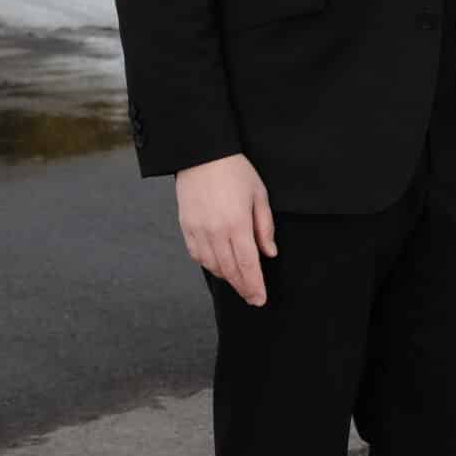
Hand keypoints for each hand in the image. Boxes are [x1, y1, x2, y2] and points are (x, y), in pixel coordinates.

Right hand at [175, 153, 275, 305]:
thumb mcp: (259, 195)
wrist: (202, 155)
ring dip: (226, 278)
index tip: (260, 299)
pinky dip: (209, 265)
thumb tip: (269, 253)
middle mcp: (216, 232)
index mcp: (237, 224)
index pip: (248, 264)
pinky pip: (197, 255)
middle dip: (243, 287)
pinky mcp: (186, 228)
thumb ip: (264, 227)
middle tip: (252, 298)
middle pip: (230, 270)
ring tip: (239, 282)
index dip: (254, 285)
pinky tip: (218, 266)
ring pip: (213, 266)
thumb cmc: (236, 172)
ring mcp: (199, 231)